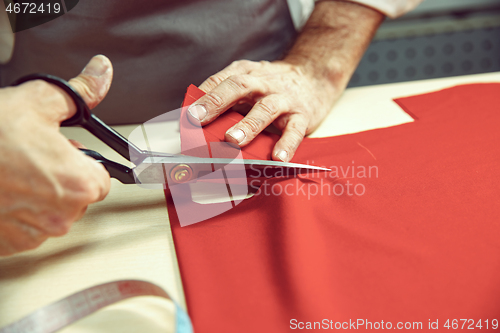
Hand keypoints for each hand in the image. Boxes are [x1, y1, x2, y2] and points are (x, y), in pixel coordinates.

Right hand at [0, 55, 112, 255]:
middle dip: (60, 176)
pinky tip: (0, 190)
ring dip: (37, 195)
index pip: (101, 178)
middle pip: (76, 196)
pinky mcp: (10, 245)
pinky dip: (16, 212)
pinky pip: (26, 228)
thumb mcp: (35, 102)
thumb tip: (100, 73)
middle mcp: (61, 216)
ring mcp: (34, 235)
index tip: (64, 152)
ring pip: (50, 213)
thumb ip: (79, 92)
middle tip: (32, 157)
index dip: (82, 160)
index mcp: (79, 184)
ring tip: (11, 172)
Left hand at [188, 1, 382, 161]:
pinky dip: (286, 145)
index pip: (220, 81)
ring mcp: (284, 99)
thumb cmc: (273, 86)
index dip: (202, 96)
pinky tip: (277, 158)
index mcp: (246, 73)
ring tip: (233, 140)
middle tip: (199, 119)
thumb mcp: (249, 82)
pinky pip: (294, 130)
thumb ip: (226, 98)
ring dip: (248, 125)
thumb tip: (194, 124)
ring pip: (266, 109)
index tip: (186, 114)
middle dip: (217, 102)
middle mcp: (264, 83)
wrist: (315, 77)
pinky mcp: (302, 115)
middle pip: (239, 87)